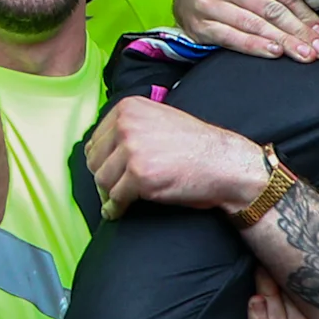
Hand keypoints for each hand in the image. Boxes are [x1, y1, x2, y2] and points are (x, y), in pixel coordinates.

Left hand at [87, 94, 267, 218]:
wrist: (224, 164)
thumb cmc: (195, 146)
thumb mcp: (158, 119)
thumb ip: (129, 126)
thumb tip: (95, 147)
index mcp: (128, 108)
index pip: (95, 139)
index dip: (101, 160)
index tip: (108, 171)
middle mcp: (127, 125)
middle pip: (94, 160)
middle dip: (103, 177)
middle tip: (113, 188)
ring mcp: (132, 150)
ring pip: (101, 180)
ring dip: (108, 194)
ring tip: (118, 199)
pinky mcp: (139, 175)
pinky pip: (115, 198)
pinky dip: (114, 208)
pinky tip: (117, 211)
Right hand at [174, 0, 318, 60]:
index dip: (304, 13)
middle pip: (271, 11)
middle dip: (298, 32)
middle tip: (318, 48)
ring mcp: (211, 4)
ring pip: (254, 26)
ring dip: (283, 42)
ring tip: (302, 54)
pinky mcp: (202, 24)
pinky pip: (232, 37)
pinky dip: (254, 46)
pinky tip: (274, 52)